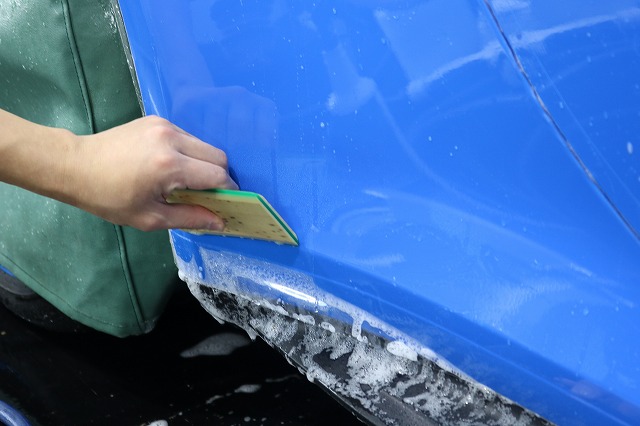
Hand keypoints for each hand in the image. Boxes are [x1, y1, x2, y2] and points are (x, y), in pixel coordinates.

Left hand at [70, 115, 237, 230]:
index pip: (217, 175)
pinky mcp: (157, 120)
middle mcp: (172, 139)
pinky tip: (172, 166)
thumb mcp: (149, 217)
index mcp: (169, 165)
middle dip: (220, 176)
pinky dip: (189, 153)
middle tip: (207, 194)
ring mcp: (164, 125)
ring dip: (204, 164)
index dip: (227, 191)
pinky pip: (187, 137)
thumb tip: (219, 222)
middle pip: (218, 156)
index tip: (225, 203)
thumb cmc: (108, 197)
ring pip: (204, 145)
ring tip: (186, 181)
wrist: (74, 165)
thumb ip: (189, 217)